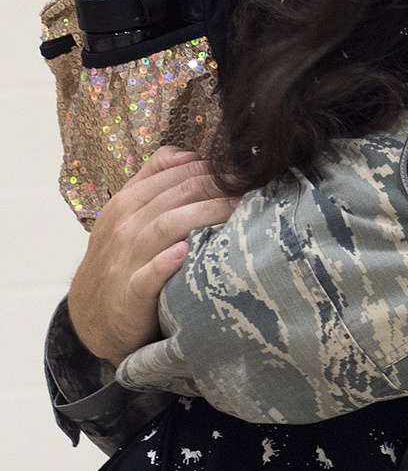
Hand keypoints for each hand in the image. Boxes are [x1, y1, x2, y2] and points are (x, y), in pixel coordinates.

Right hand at [67, 146, 237, 367]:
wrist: (93, 316)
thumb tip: (186, 154)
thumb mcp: (126, 215)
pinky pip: (147, 275)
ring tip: (236, 210)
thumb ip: (152, 180)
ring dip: (202, 215)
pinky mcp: (129, 295)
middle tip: (250, 185)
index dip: (209, 168)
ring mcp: (124, 260)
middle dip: (215, 186)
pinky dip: (165, 262)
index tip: (241, 169)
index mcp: (125, 203)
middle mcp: (124, 227)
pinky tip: (187, 252)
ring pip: (165, 227)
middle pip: (175, 196)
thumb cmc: (120, 260)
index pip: (172, 174)